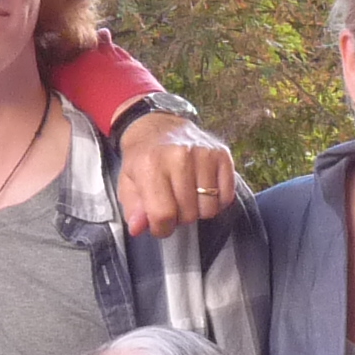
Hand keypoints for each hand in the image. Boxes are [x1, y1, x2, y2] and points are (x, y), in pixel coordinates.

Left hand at [115, 112, 236, 239]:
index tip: (160, 224)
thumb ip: (132, 209)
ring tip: (188, 196)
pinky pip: (226, 196)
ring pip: (209, 208)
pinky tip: (204, 191)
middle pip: (188, 214)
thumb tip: (139, 228)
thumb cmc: (142, 158)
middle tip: (173, 204)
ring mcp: (204, 154)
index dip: (161, 228)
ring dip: (198, 210)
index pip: (163, 215)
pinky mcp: (222, 154)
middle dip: (179, 217)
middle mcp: (179, 157)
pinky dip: (216, 201)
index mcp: (150, 166)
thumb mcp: (127, 183)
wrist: (157, 126)